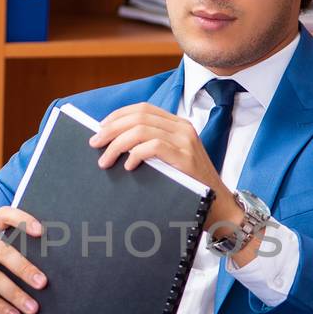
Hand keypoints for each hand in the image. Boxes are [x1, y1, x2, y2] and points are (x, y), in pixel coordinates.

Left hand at [88, 104, 258, 264]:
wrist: (217, 205)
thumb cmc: (189, 184)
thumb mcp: (170, 159)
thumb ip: (150, 146)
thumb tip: (114, 143)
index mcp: (177, 124)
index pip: (143, 108)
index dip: (118, 116)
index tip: (99, 128)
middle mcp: (182, 127)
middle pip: (138, 116)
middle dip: (111, 129)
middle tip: (94, 144)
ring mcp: (185, 140)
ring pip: (141, 130)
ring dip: (117, 144)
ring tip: (105, 160)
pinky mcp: (185, 156)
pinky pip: (153, 147)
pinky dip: (135, 154)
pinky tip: (128, 166)